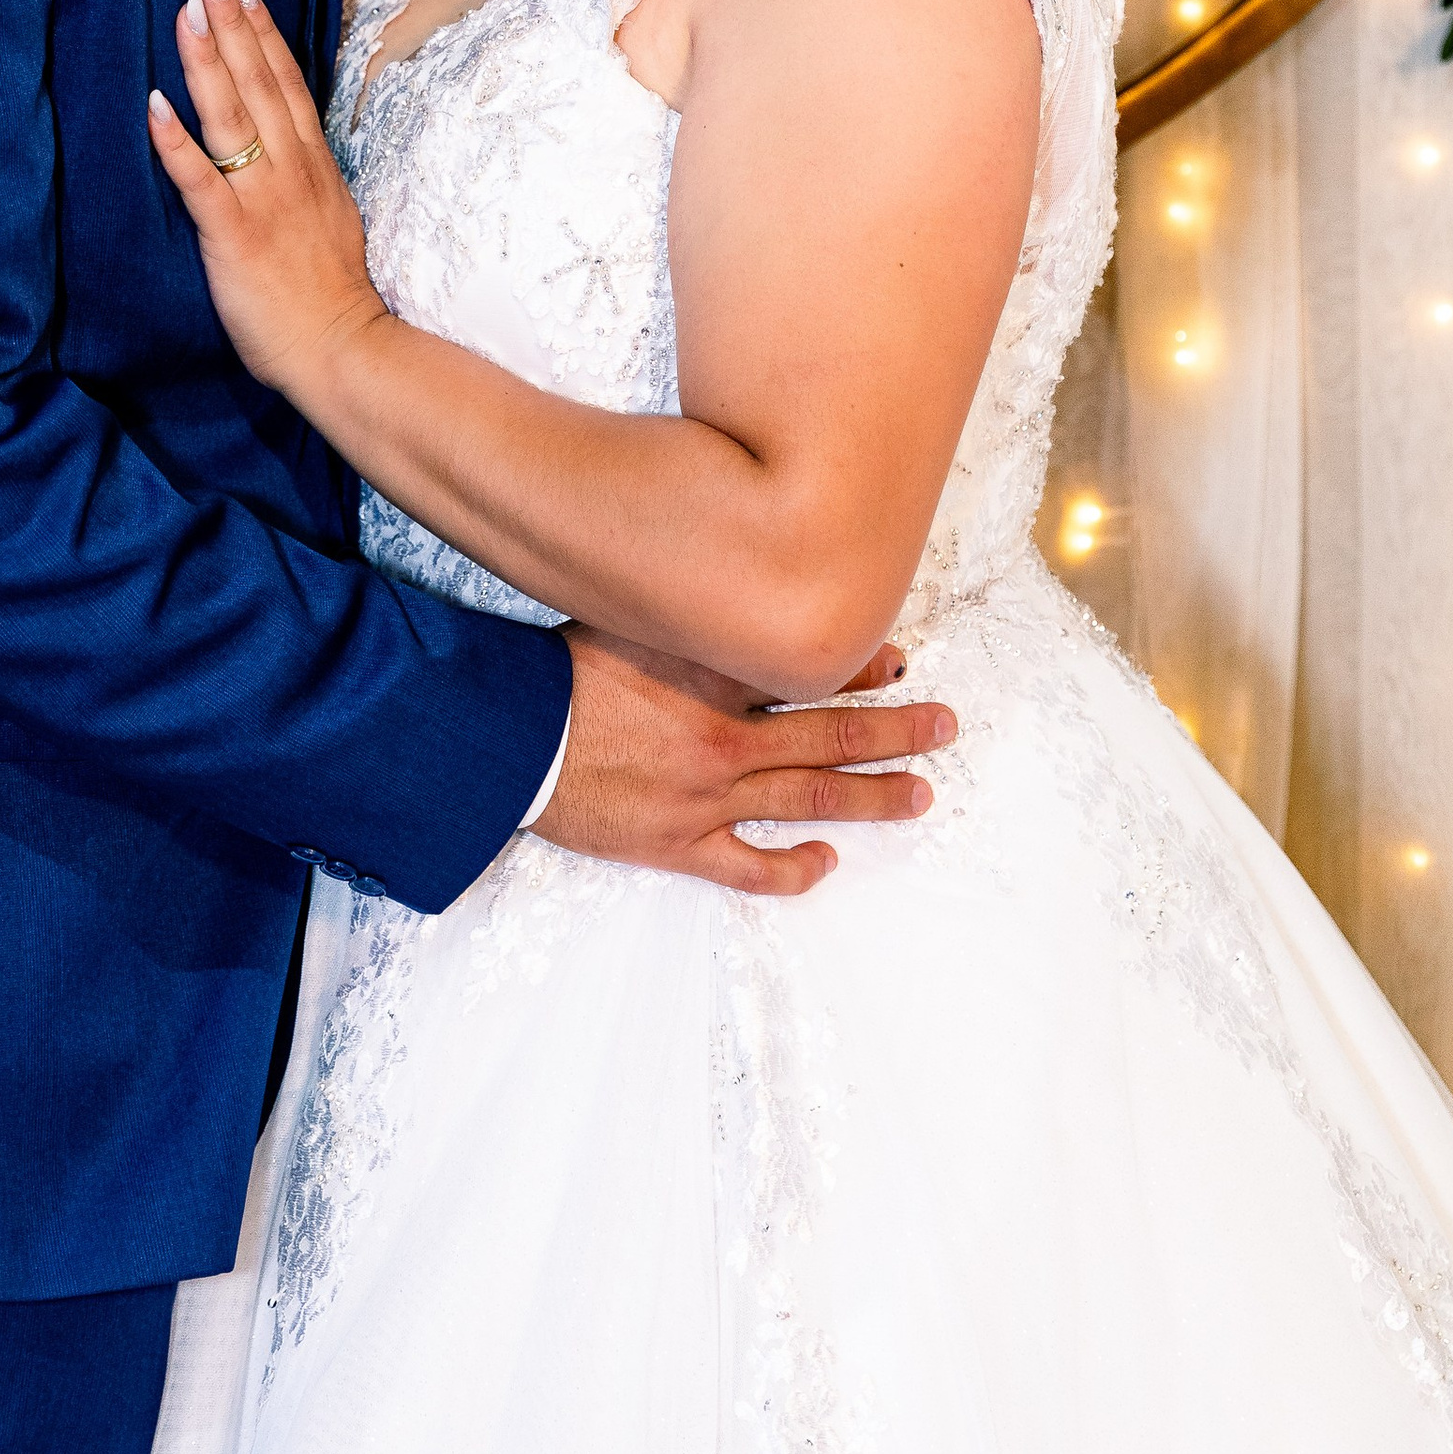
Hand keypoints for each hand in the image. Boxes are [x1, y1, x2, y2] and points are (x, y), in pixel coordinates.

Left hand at [149, 0, 385, 406]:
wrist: (345, 349)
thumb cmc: (333, 296)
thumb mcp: (333, 219)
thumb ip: (307, 180)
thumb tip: (289, 153)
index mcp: (313, 165)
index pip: (287, 82)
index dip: (261, 30)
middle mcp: (291, 169)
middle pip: (259, 81)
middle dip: (233, 22)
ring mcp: (263, 198)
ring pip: (233, 115)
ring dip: (207, 59)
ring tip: (187, 9)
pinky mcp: (233, 234)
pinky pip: (201, 179)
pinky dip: (177, 139)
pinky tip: (154, 104)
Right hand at [537, 625, 956, 898]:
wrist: (508, 740)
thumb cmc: (559, 676)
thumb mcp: (629, 622)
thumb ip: (686, 614)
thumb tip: (738, 584)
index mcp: (712, 678)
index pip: (807, 672)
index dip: (860, 668)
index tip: (899, 662)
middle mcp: (723, 738)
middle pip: (829, 736)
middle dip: (895, 731)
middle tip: (944, 727)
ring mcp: (705, 797)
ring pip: (807, 798)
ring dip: (872, 796)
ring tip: (921, 794)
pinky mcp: (677, 844)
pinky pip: (748, 866)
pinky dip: (792, 869)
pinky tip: (826, 862)